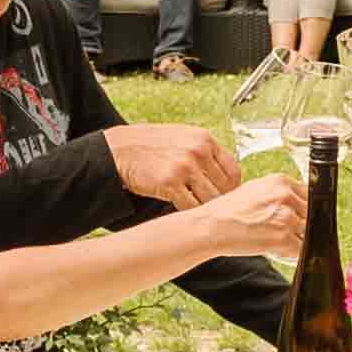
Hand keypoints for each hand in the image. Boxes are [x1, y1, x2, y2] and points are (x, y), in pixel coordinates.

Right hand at [105, 119, 241, 208]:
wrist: (118, 150)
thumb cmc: (149, 147)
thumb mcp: (181, 139)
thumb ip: (203, 153)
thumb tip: (223, 175)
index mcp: (204, 139)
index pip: (234, 171)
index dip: (230, 189)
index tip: (223, 197)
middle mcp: (198, 150)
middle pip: (225, 188)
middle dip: (218, 201)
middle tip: (209, 208)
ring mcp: (185, 166)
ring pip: (210, 199)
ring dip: (203, 208)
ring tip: (196, 212)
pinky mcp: (170, 182)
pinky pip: (191, 206)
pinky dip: (188, 212)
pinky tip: (180, 208)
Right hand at [189, 172, 306, 260]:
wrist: (211, 226)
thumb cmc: (228, 210)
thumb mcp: (255, 189)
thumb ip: (279, 193)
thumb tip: (297, 204)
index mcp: (281, 181)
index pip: (310, 195)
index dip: (304, 208)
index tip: (297, 216)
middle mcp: (286, 196)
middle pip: (311, 214)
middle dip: (301, 225)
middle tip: (280, 230)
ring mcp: (286, 217)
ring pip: (308, 233)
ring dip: (296, 239)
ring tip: (274, 239)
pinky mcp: (283, 238)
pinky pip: (300, 250)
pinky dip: (290, 253)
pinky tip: (275, 249)